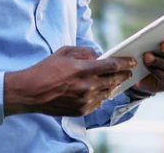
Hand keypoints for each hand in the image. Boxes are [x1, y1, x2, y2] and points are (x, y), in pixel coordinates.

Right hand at [3, 46, 135, 116]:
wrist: (31, 92)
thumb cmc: (46, 69)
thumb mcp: (64, 52)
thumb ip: (84, 52)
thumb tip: (99, 55)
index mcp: (82, 69)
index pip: (111, 65)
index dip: (124, 62)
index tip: (132, 61)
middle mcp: (86, 86)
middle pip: (113, 80)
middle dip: (123, 74)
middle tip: (129, 71)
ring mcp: (84, 100)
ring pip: (107, 93)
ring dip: (113, 86)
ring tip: (116, 81)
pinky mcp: (81, 110)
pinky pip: (98, 103)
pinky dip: (101, 96)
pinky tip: (100, 92)